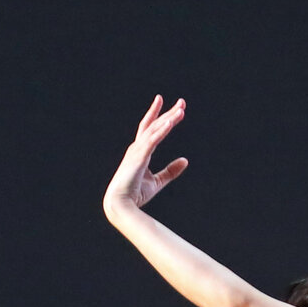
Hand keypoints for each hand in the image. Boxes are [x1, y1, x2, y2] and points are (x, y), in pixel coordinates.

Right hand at [103, 96, 189, 224]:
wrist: (121, 204)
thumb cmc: (135, 193)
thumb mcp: (157, 182)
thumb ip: (171, 171)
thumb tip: (186, 161)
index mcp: (140, 151)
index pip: (150, 128)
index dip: (158, 114)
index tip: (167, 104)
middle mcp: (137, 147)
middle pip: (155, 125)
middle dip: (168, 112)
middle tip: (182, 102)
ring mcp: (137, 151)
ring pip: (155, 130)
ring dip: (168, 119)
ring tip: (181, 109)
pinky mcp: (139, 157)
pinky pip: (152, 141)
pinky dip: (161, 131)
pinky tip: (170, 123)